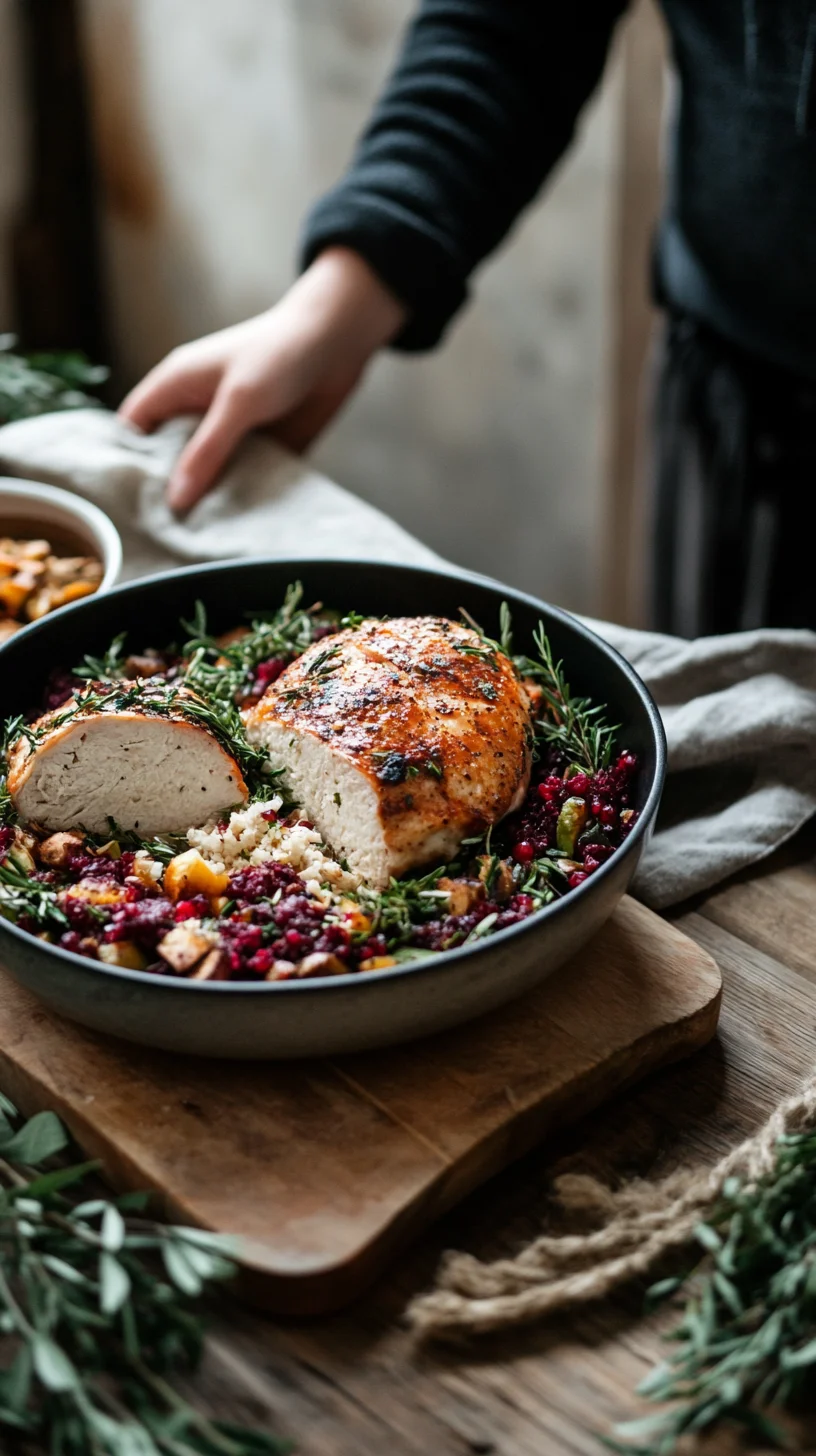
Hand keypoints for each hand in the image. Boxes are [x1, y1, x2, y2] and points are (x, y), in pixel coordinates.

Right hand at [119, 248, 406, 511]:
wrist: (340, 342)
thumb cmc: (280, 353)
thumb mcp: (238, 402)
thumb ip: (207, 451)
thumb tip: (176, 500)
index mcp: (175, 387)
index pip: (132, 429)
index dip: (124, 462)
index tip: (121, 505)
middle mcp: (196, 412)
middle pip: (166, 459)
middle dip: (164, 491)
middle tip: (157, 534)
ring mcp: (228, 432)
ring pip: (205, 474)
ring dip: (205, 500)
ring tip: (193, 542)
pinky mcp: (260, 448)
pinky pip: (242, 479)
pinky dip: (240, 499)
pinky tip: (236, 529)